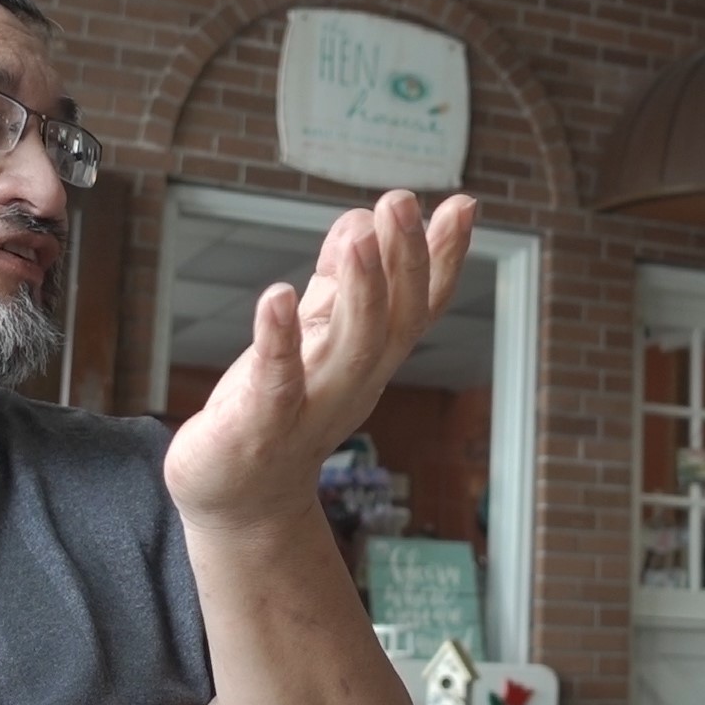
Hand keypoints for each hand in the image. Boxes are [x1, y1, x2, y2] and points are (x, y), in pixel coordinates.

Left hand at [164, 191, 476, 531]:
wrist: (240, 502)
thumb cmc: (279, 413)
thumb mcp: (314, 339)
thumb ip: (336, 284)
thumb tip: (362, 221)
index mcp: (370, 357)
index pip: (418, 304)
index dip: (444, 258)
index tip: (464, 204)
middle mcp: (353, 381)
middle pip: (395, 320)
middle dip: (405, 261)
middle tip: (402, 202)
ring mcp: (311, 407)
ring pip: (351, 348)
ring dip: (361, 293)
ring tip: (360, 239)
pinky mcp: (260, 427)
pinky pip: (278, 384)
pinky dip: (280, 341)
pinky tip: (277, 296)